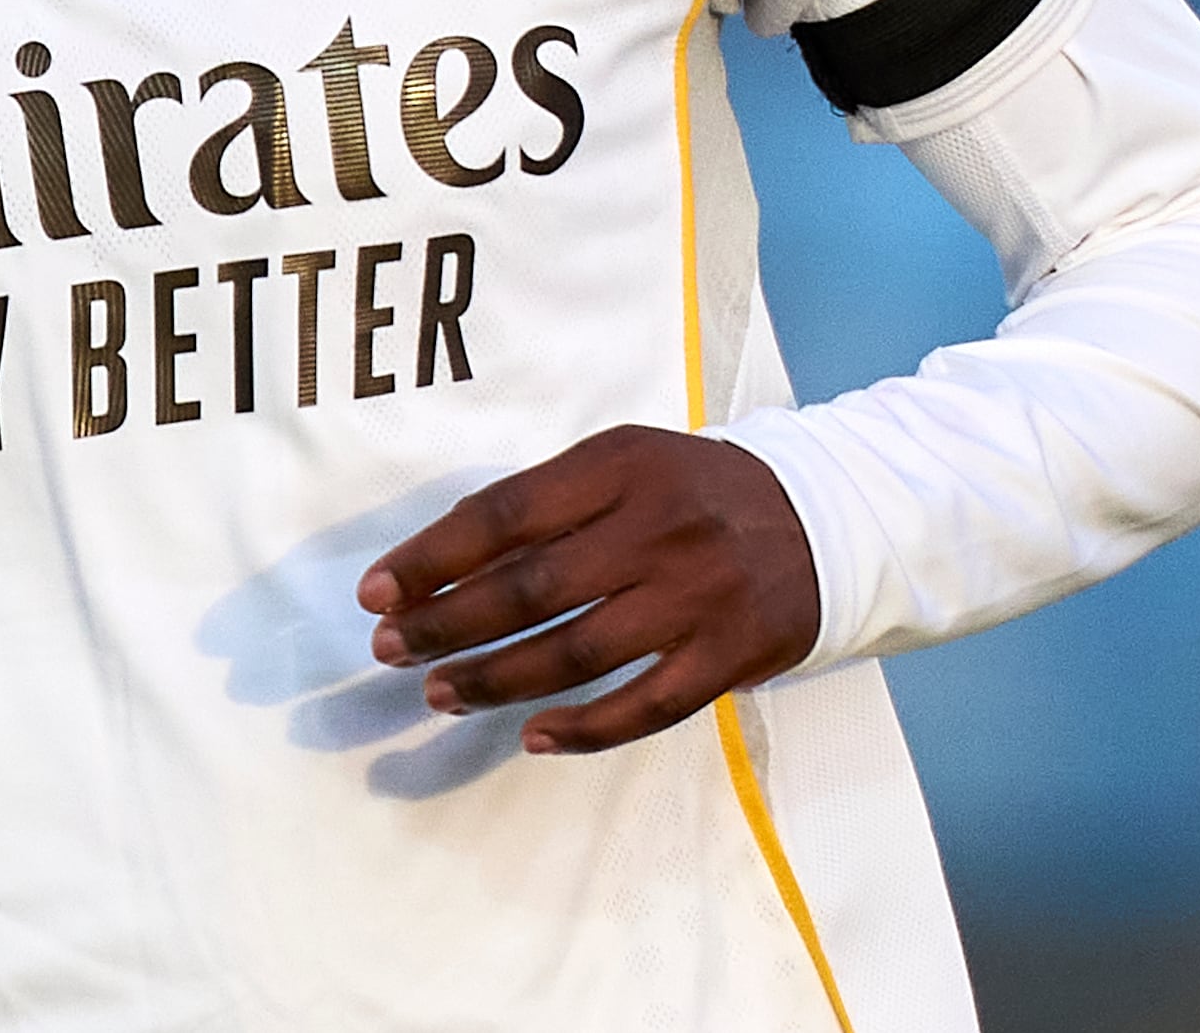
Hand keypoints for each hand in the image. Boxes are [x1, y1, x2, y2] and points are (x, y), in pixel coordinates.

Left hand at [358, 424, 821, 755]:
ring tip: (439, 693)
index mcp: (620, 466)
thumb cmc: (694, 491)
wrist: (823, 517)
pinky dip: (584, 729)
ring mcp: (696, 595)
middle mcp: (658, 527)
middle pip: (531, 588)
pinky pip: (644, 706)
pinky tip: (532, 737)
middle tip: (392, 651)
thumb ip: (548, 502)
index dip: (432, 556)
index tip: (377, 592)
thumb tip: (442, 560)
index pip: (505, 513)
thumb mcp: (625, 463)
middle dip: (447, 624)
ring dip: (496, 680)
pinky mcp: (728, 655)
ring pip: (576, 653)